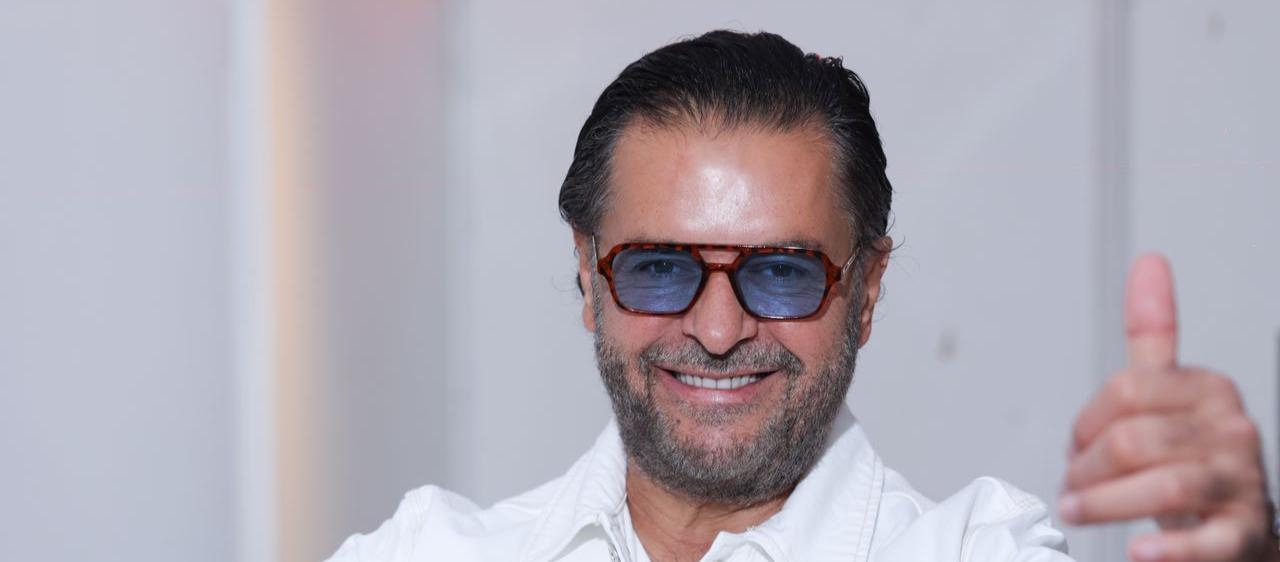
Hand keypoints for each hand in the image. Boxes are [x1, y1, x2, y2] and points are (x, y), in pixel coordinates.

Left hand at [1062, 254, 1277, 561]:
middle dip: (1086, 469)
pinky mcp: (1245, 534)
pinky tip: (1137, 552)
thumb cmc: (1188, 457)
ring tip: (1077, 513)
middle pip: (1133, 440)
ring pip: (1164, 485)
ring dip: (1105, 504)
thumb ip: (1154, 333)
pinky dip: (1169, 550)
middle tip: (1070, 489)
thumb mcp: (1170, 393)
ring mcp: (1243, 483)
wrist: (1235, 529)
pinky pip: (1209, 541)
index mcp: (1209, 389)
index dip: (1084, 424)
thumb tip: (1149, 261)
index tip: (1074, 448)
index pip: (1125, 391)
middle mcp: (1233, 431)